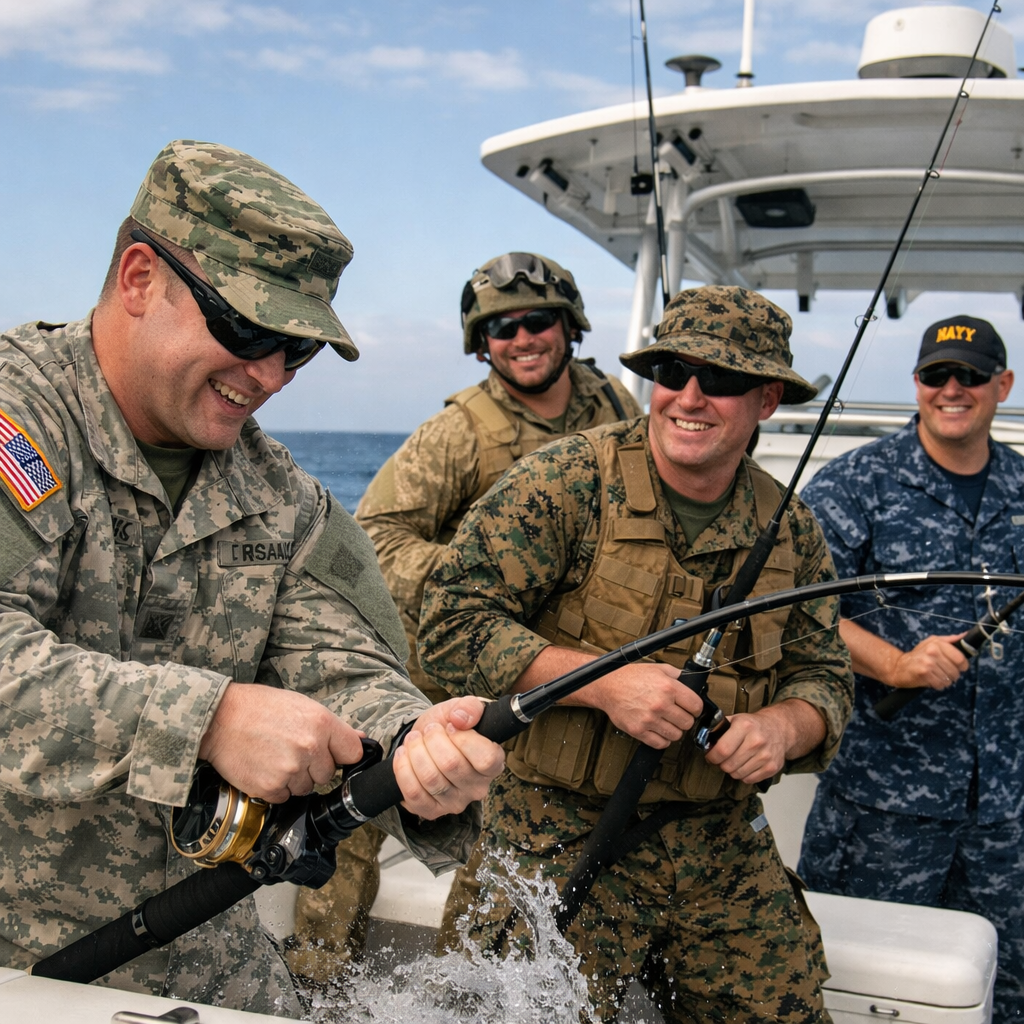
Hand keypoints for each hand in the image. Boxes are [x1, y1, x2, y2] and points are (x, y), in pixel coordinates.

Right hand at [198, 683, 363, 802]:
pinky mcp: (270, 788)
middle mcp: (309, 748)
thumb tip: (359, 739)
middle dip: (314, 766)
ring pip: (306, 788)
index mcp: (321, 724)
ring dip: (294, 778)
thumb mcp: (301, 704)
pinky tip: (265, 767)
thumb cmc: (259, 707)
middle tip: (292, 749)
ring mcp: (290, 770)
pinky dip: (276, 788)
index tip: (332, 753)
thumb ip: (331, 725)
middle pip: (328, 774)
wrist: (219, 719)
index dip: (342, 754)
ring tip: (275, 756)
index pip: (352, 752)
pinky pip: (284, 797)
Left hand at [391, 696, 503, 818]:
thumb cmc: (450, 725)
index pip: (486, 759)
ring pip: (430, 778)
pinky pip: (414, 794)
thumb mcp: (461, 709)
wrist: (427, 741)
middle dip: (433, 740)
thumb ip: (469, 707)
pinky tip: (403, 755)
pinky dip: (403, 770)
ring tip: (414, 739)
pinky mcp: (432, 811)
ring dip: (415, 752)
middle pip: (451, 765)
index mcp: (494, 764)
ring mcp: (455, 802)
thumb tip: (460, 718)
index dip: (464, 739)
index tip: (451, 725)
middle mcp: (478, 788)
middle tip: (429, 729)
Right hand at [577, 662, 705, 748]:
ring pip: (676, 735)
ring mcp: (649, 719)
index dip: (695, 708)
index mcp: (668, 687)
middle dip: (684, 719)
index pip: (696, 706)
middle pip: (687, 723)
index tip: (691, 709)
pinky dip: (662, 740)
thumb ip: (677, 675)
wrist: (608, 685)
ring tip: (666, 723)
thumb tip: (692, 683)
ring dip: (674, 730)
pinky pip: (660, 743)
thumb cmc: (631, 677)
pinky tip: (658, 731)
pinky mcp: (639, 730)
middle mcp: (660, 704)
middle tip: (677, 715)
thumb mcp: (658, 669)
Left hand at [704, 699, 825, 785]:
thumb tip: (703, 741)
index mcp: (744, 726)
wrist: (779, 728)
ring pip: (737, 774)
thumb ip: (719, 729)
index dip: (712, 756)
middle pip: (729, 765)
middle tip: (723, 759)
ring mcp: (766, 755)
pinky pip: (749, 780)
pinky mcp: (772, 767)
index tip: (710, 756)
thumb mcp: (735, 719)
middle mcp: (756, 741)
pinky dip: (744, 775)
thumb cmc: (753, 725)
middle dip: (721, 764)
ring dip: (732, 770)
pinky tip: (746, 764)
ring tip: (735, 760)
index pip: (722, 750)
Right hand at [889, 633, 968, 690]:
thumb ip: (949, 640)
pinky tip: (932, 680)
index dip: (963, 665)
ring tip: (937, 676)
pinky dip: (938, 685)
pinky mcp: (924, 673)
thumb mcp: (932, 643)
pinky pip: (940, 684)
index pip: (960, 658)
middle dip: (953, 674)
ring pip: (949, 679)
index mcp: (937, 643)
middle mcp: (932, 651)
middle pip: (956, 670)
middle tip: (945, 672)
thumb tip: (965, 636)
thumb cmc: (917, 656)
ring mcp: (928, 662)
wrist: (899, 666)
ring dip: (945, 681)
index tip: (959, 667)